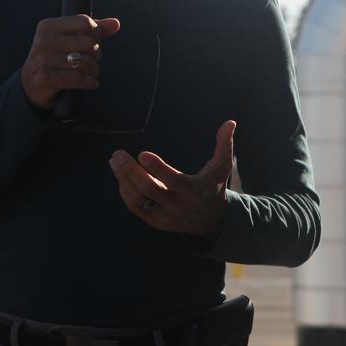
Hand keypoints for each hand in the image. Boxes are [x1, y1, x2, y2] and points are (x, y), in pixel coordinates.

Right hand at [20, 14, 120, 111]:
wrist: (31, 86)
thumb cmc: (54, 60)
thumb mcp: (67, 41)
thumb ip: (91, 30)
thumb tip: (115, 24)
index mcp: (47, 26)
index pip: (84, 22)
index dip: (96, 34)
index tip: (95, 43)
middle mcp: (43, 41)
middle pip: (87, 42)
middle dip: (96, 54)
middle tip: (94, 61)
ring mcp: (43, 60)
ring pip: (84, 62)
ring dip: (94, 70)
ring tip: (92, 72)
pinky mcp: (46, 79)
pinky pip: (78, 78)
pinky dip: (89, 82)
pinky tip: (90, 83)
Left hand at [108, 120, 236, 238]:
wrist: (212, 222)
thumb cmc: (214, 187)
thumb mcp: (222, 168)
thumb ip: (224, 145)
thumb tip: (230, 122)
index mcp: (193, 191)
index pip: (173, 181)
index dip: (157, 168)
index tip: (142, 154)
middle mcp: (178, 205)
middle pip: (149, 190)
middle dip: (131, 171)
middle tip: (118, 154)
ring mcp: (165, 216)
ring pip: (139, 200)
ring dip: (123, 180)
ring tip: (114, 161)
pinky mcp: (156, 222)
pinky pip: (136, 208)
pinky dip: (125, 192)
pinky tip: (120, 176)